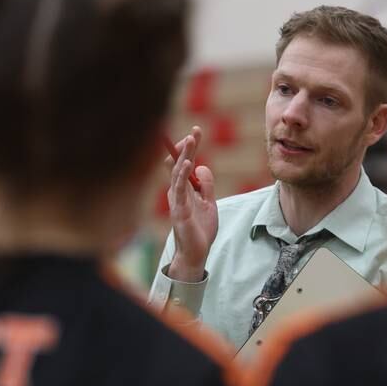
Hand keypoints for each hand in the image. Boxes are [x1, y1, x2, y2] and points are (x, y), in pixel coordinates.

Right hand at [166, 126, 217, 281]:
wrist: (196, 253)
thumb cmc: (200, 230)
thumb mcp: (209, 203)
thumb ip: (206, 186)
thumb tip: (202, 166)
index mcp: (184, 189)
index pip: (184, 163)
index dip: (189, 148)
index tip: (196, 132)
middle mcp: (177, 192)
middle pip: (179, 163)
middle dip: (186, 146)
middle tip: (195, 131)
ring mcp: (177, 200)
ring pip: (178, 173)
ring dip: (184, 155)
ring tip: (190, 140)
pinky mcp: (180, 210)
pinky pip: (180, 189)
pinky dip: (183, 175)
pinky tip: (188, 164)